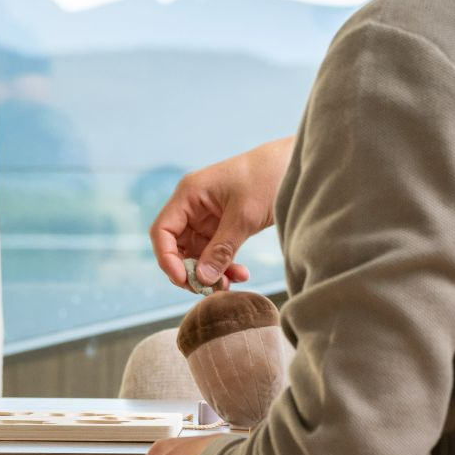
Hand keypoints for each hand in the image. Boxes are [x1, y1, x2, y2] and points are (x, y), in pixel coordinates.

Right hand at [149, 137, 291, 291]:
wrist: (292, 166)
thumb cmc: (266, 177)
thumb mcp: (244, 216)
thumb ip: (222, 249)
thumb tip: (202, 279)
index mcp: (189, 195)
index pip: (162, 231)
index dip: (167, 259)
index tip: (184, 280)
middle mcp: (192, 207)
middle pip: (176, 247)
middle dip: (190, 271)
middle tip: (210, 289)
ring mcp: (207, 218)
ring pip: (196, 255)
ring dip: (209, 273)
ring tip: (229, 284)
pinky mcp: (223, 227)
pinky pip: (215, 253)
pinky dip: (224, 267)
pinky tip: (241, 274)